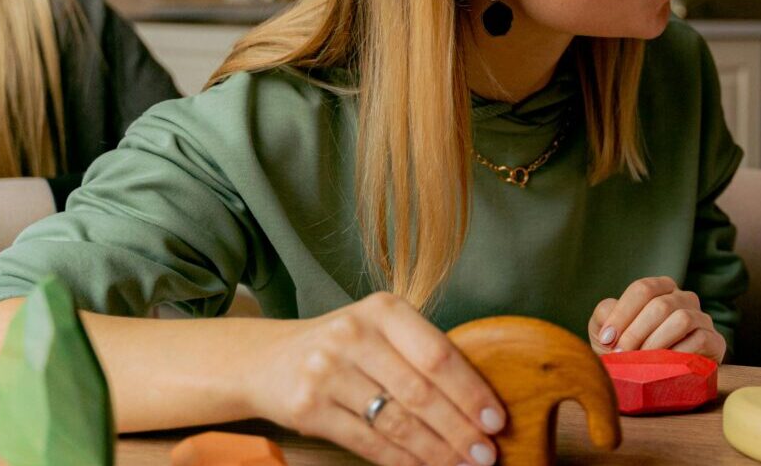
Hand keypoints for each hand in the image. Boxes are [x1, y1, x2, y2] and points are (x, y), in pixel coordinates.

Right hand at [244, 292, 505, 465]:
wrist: (264, 359)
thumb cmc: (342, 347)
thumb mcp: (379, 330)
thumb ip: (421, 353)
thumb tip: (479, 400)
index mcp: (383, 310)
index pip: (438, 354)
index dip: (471, 391)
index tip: (496, 419)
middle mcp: (354, 335)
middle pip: (421, 392)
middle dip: (460, 428)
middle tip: (486, 453)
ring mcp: (327, 372)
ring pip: (396, 422)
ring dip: (436, 450)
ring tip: (462, 465)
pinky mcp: (308, 408)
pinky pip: (367, 442)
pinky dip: (402, 460)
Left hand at [588, 276, 726, 361]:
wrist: (653, 379)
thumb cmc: (629, 350)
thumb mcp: (608, 332)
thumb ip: (605, 315)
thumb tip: (609, 315)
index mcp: (661, 289)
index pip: (643, 289)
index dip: (622, 313)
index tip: (607, 339)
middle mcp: (684, 298)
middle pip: (661, 305)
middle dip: (636, 332)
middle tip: (621, 355)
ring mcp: (702, 318)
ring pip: (682, 319)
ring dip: (656, 342)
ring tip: (640, 361)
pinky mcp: (715, 341)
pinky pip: (700, 339)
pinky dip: (677, 353)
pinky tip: (662, 366)